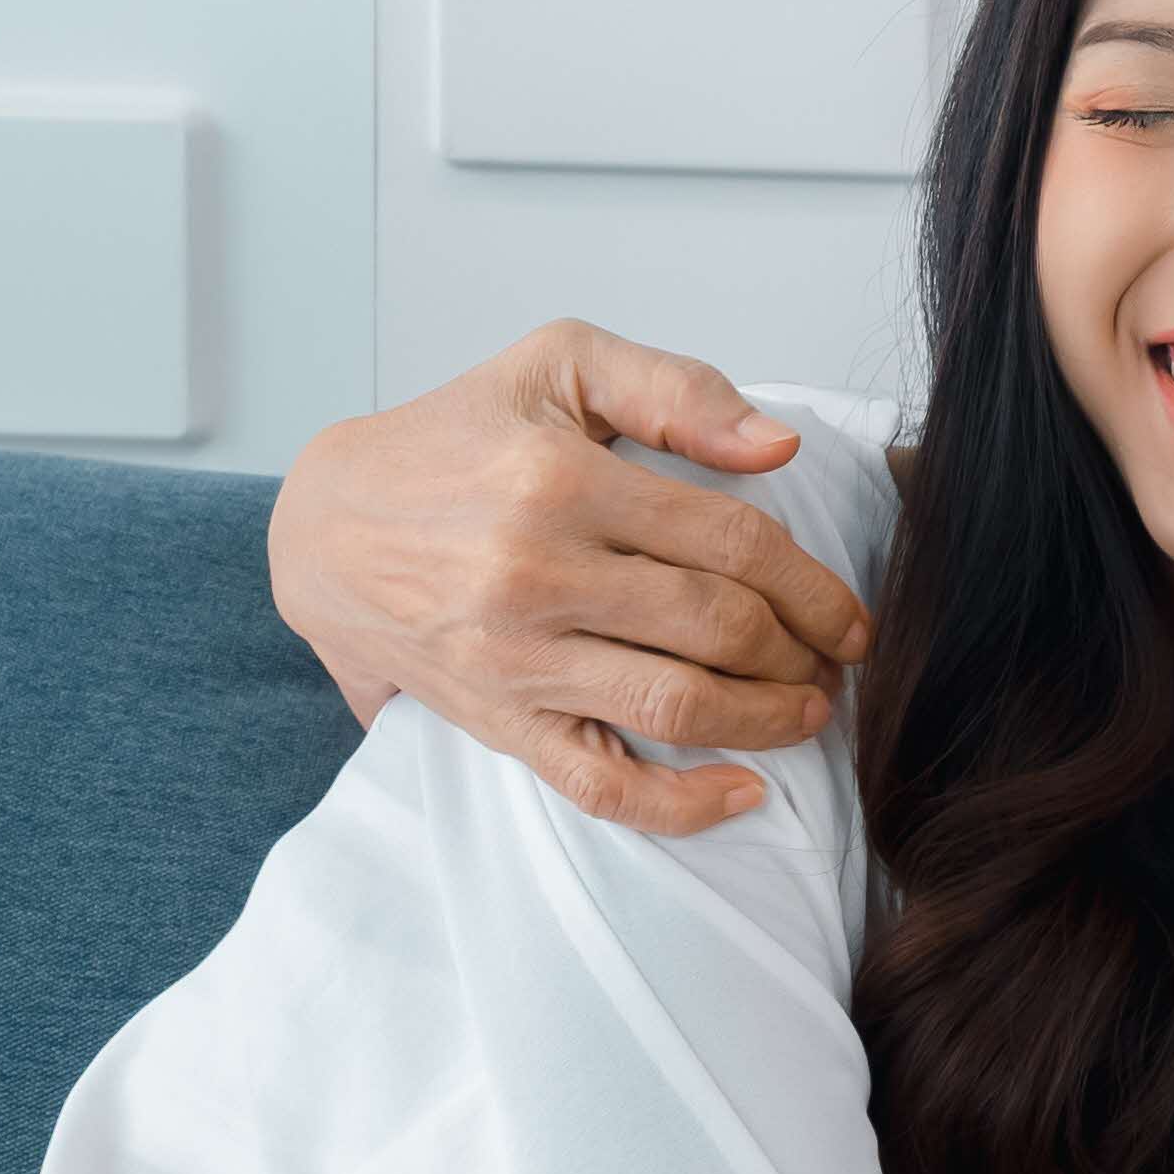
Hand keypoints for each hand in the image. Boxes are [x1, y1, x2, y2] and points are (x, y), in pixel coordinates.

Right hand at [267, 321, 871, 832]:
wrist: (324, 525)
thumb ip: (676, 391)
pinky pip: (598, 785)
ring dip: (766, 719)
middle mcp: (538, 574)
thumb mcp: (558, 367)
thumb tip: (778, 445)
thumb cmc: (455, 438)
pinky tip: (741, 793)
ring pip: (675, 707)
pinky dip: (680, 805)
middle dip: (801, 652)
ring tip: (806, 711)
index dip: (812, 585)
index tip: (848, 612)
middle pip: (717, 628)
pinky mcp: (494, 720)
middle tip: (834, 660)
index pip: (733, 541)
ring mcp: (515, 658)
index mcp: (564, 480)